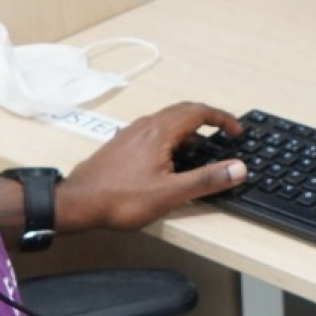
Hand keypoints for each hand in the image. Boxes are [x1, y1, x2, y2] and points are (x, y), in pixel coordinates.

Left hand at [54, 102, 246, 233]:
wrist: (78, 203)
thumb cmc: (120, 199)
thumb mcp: (170, 193)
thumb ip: (206, 179)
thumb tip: (238, 168)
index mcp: (160, 131)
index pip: (199, 112)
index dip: (222, 119)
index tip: (237, 130)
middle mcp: (146, 126)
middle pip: (184, 112)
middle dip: (208, 121)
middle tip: (225, 134)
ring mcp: (132, 134)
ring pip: (168, 122)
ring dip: (190, 131)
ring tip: (203, 151)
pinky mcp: (123, 145)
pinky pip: (155, 132)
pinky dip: (173, 139)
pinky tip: (172, 161)